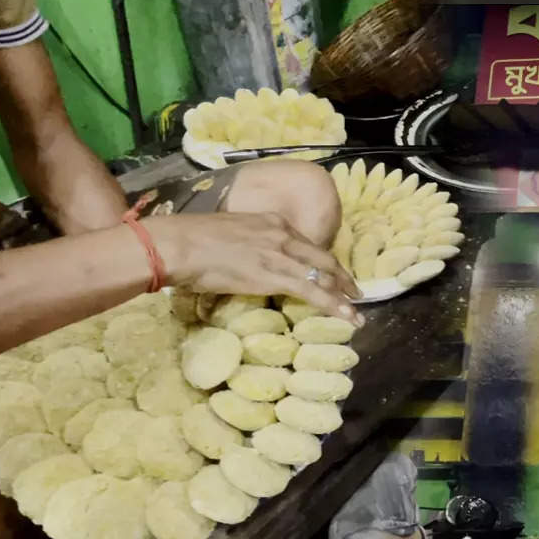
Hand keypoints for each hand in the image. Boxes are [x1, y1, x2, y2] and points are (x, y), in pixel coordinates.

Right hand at [146, 213, 363, 325]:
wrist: (180, 244)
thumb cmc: (192, 241)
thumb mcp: (230, 233)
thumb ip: (248, 245)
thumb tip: (249, 262)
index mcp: (272, 222)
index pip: (307, 244)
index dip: (323, 261)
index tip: (332, 272)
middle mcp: (283, 235)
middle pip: (324, 259)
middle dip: (343, 277)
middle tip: (356, 292)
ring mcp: (282, 256)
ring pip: (323, 277)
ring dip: (344, 297)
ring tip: (357, 312)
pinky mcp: (276, 276)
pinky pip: (313, 292)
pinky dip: (334, 305)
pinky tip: (346, 316)